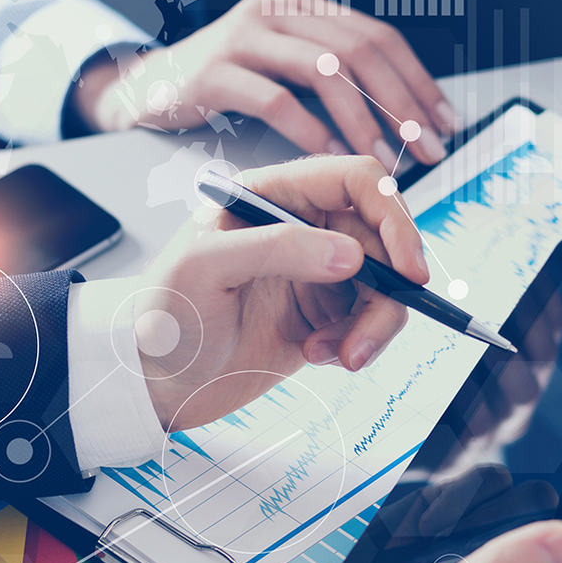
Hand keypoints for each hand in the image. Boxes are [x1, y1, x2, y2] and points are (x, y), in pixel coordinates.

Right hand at [74, 0, 455, 169]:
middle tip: (427, 149)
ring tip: (385, 159)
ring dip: (364, 120)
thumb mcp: (284, 70)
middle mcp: (276, 11)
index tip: (447, 123)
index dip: (419, 81)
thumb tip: (402, 116)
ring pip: (323, 72)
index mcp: (302, 7)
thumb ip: (332, 79)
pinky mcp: (213, 71)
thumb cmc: (224, 87)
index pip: (378, 37)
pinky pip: (275, 100)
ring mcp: (242, 36)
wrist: (146, 88)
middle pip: (359, 51)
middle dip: (402, 104)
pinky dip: (309, 130)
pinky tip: (331, 154)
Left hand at [134, 156, 427, 429]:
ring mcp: (317, 274)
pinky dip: (357, 345)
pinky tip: (318, 356)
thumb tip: (352, 253)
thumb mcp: (204, 269)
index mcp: (274, 195)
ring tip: (338, 356)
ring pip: (385, 288)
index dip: (393, 216)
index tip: (408, 268)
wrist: (153, 380)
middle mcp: (303, 228)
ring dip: (374, 326)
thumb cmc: (164, 315)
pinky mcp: (324, 317)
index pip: (357, 181)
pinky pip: (369, 323)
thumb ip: (277, 249)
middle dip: (390, 291)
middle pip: (383, 241)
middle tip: (369, 336)